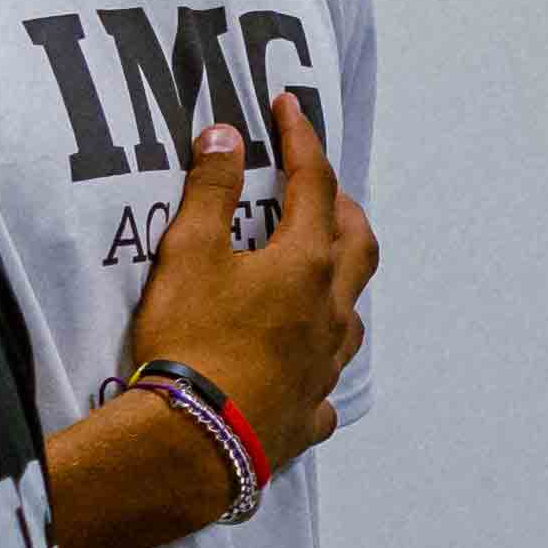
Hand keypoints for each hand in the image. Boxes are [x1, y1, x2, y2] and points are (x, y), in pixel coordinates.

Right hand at [119, 91, 378, 466]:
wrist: (190, 442)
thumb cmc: (190, 341)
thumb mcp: (189, 252)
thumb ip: (211, 190)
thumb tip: (226, 136)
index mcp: (305, 265)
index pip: (313, 184)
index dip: (301, 139)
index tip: (290, 106)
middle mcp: (330, 312)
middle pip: (359, 246)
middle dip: (344, 208)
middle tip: (322, 189)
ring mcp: (324, 366)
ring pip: (350, 314)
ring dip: (339, 283)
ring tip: (316, 272)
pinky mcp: (307, 413)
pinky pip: (323, 384)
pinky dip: (315, 365)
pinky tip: (300, 367)